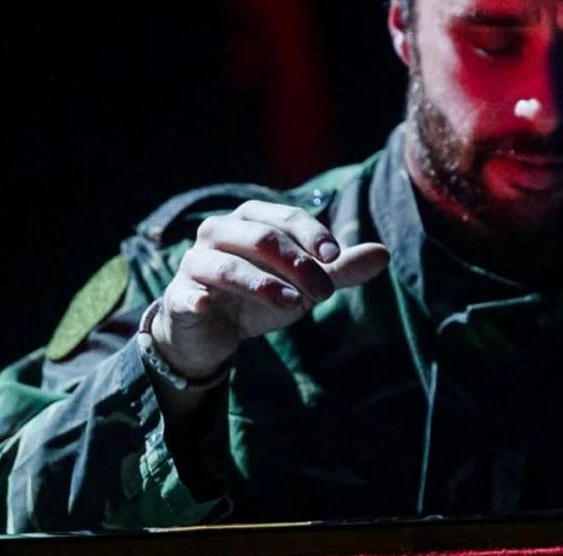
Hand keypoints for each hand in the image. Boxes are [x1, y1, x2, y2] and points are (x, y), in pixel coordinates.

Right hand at [151, 200, 389, 378]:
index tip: (336, 258)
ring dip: (263, 284)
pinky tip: (211, 306)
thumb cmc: (261, 296)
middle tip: (324, 292)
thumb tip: (384, 254)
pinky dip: (199, 298)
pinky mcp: (178, 296)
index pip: (286, 217)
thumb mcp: (304, 283)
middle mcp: (219, 233)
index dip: (313, 235)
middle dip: (297, 264)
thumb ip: (340, 270)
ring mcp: (195, 263)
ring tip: (295, 304)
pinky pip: (187, 293)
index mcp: (252, 220)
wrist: (214, 332)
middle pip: (260, 237)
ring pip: (227, 265)